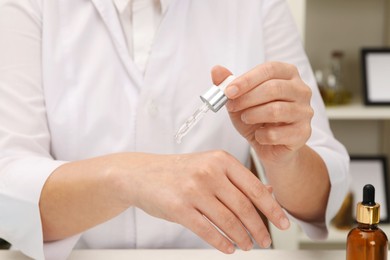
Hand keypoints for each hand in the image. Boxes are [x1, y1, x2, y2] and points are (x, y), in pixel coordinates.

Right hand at [119, 151, 289, 252]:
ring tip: (248, 245)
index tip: (284, 223)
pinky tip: (229, 247)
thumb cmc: (179, 171)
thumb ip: (239, 179)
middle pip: (244, 207)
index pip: (255, 188)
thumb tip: (269, 192)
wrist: (142, 174)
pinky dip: (222, 243)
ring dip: (242, 238)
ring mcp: (193, 190)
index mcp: (221, 160)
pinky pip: (208, 231)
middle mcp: (209, 172)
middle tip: (266, 240)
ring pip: (228, 221)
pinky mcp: (179, 208)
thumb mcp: (210, 166)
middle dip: (259, 229)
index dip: (273, 209)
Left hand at [212, 62, 312, 165]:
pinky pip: (277, 133)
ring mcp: (305, 112)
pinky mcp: (304, 133)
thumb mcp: (239, 99)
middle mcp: (301, 90)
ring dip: (253, 115)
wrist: (271, 146)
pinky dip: (262, 135)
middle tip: (232, 107)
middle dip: (247, 98)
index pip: (269, 69)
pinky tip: (259, 135)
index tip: (229, 91)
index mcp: (288, 74)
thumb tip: (216, 70)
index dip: (247, 80)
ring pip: (276, 110)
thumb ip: (229, 84)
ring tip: (245, 119)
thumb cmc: (257, 118)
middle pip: (274, 88)